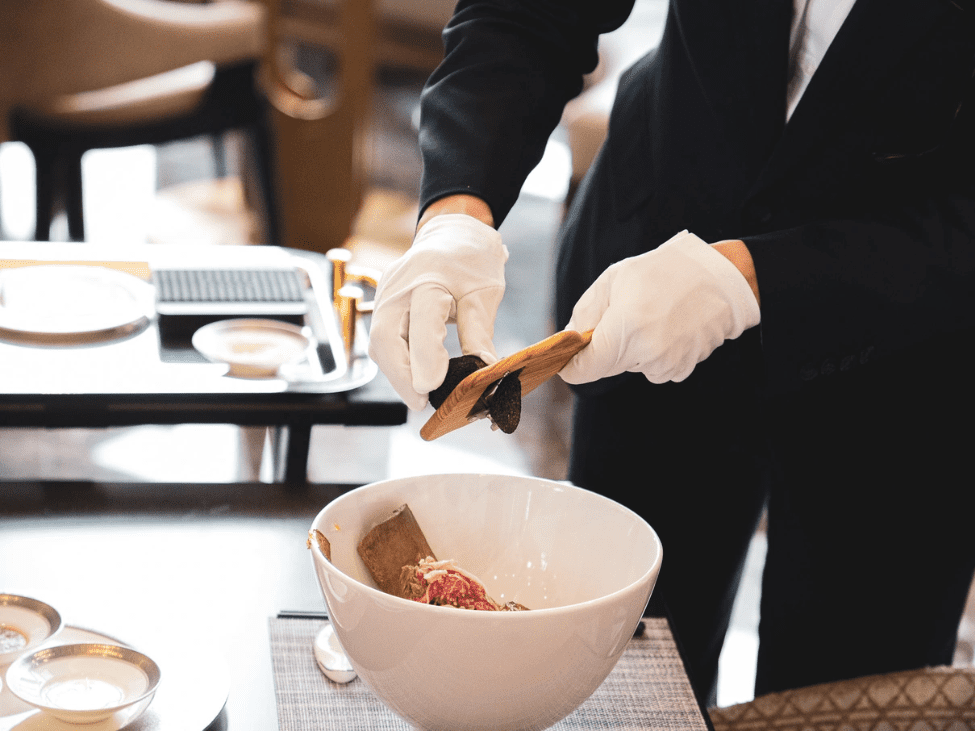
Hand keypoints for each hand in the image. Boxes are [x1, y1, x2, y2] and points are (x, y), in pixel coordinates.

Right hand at [368, 213, 507, 409]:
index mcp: (430, 277)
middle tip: (421, 402)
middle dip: (401, 376)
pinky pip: (382, 341)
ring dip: (397, 374)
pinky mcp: (382, 307)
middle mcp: (399, 287)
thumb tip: (485, 372)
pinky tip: (414, 379)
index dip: (426, 356)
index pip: (423, 319)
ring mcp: (385, 296)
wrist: (451, 233)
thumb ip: (480, 333)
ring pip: (379, 344)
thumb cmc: (471, 261)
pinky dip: (397, 364)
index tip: (431, 387)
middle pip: (385, 338)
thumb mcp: (485, 293)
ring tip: (420, 396)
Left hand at [560, 230, 760, 384]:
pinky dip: (654, 352)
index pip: (584, 369)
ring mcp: (666, 364)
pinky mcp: (682, 369)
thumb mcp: (613, 280)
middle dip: (603, 348)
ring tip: (651, 315)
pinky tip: (668, 326)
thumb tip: (570, 339)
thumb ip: (586, 313)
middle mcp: (645, 354)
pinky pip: (654, 367)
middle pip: (606, 367)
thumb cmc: (662, 272)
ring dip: (631, 348)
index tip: (566, 357)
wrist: (718, 277)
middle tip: (618, 315)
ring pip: (631, 366)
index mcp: (624, 330)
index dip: (571, 364)